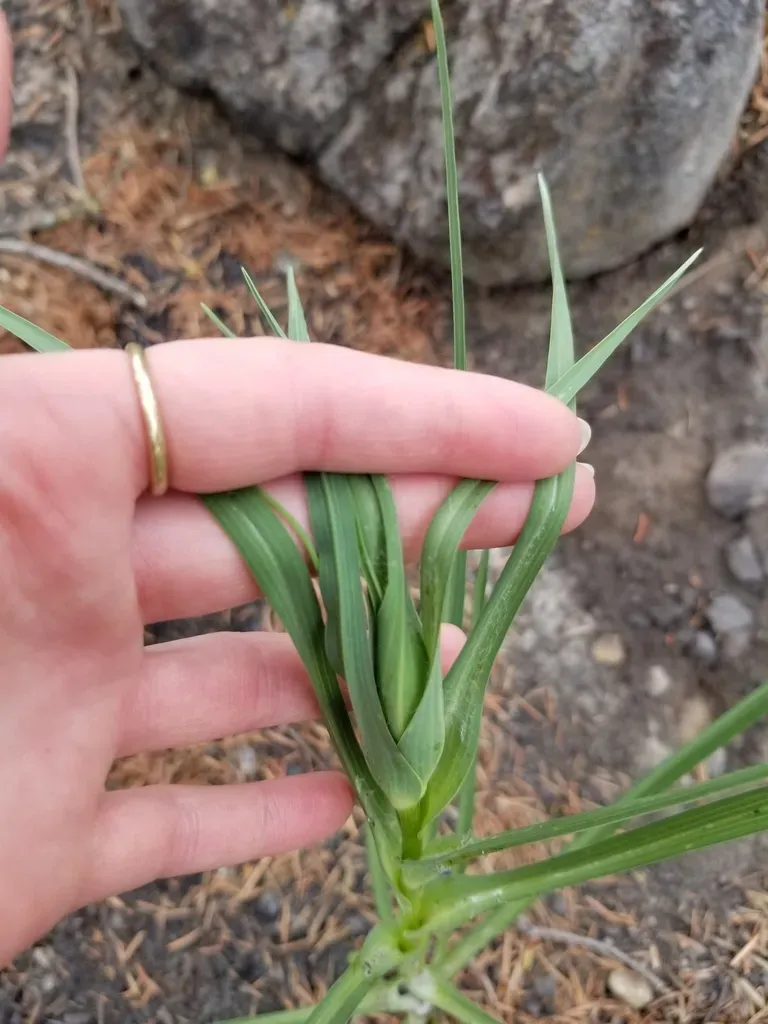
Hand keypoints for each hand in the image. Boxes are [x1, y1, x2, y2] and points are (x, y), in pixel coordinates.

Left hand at [0, 336, 592, 963]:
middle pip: (279, 525)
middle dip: (425, 511)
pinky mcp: (39, 830)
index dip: (418, 414)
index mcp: (42, 470)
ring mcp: (57, 708)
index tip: (548, 440)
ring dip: (358, 657)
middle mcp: (59, 584)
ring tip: (461, 648)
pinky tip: (344, 797)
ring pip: (238, 668)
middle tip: (548, 509)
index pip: (270, 410)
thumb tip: (97, 163)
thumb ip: (52, 345)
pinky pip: (170, 818)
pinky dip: (259, 807)